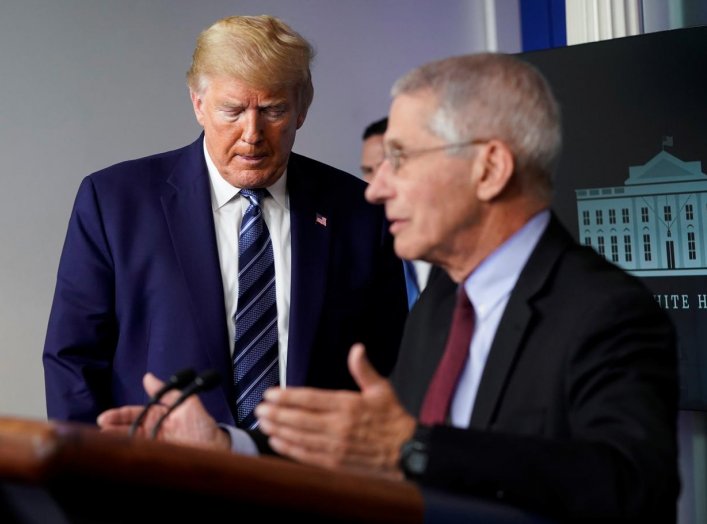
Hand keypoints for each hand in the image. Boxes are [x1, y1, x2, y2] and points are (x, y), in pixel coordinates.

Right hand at [97, 372, 229, 450]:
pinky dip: (128, 457)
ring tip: (102, 444)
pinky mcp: (156, 460)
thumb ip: (167, 391)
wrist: (217, 449)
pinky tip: (118, 457)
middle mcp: (151, 432)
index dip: (117, 416)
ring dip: (115, 444)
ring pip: (129, 445)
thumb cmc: (203, 425)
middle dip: (110, 431)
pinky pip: (139, 458)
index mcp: (156, 417)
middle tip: (99, 432)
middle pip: (126, 431)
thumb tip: (148, 377)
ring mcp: (153, 447)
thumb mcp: (187, 403)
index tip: (104, 418)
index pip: (132, 414)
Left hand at [255, 343, 415, 477]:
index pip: (310, 398)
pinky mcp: (336, 462)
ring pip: (299, 437)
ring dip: (278, 430)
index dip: (287, 396)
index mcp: (348, 405)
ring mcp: (336, 446)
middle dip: (276, 413)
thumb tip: (357, 349)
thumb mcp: (381, 389)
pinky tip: (277, 442)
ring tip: (263, 423)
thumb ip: (364, 370)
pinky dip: (289, 449)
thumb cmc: (393, 419)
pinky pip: (307, 456)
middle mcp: (339, 425)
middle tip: (259, 409)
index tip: (270, 393)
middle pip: (299, 419)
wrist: (407, 451)